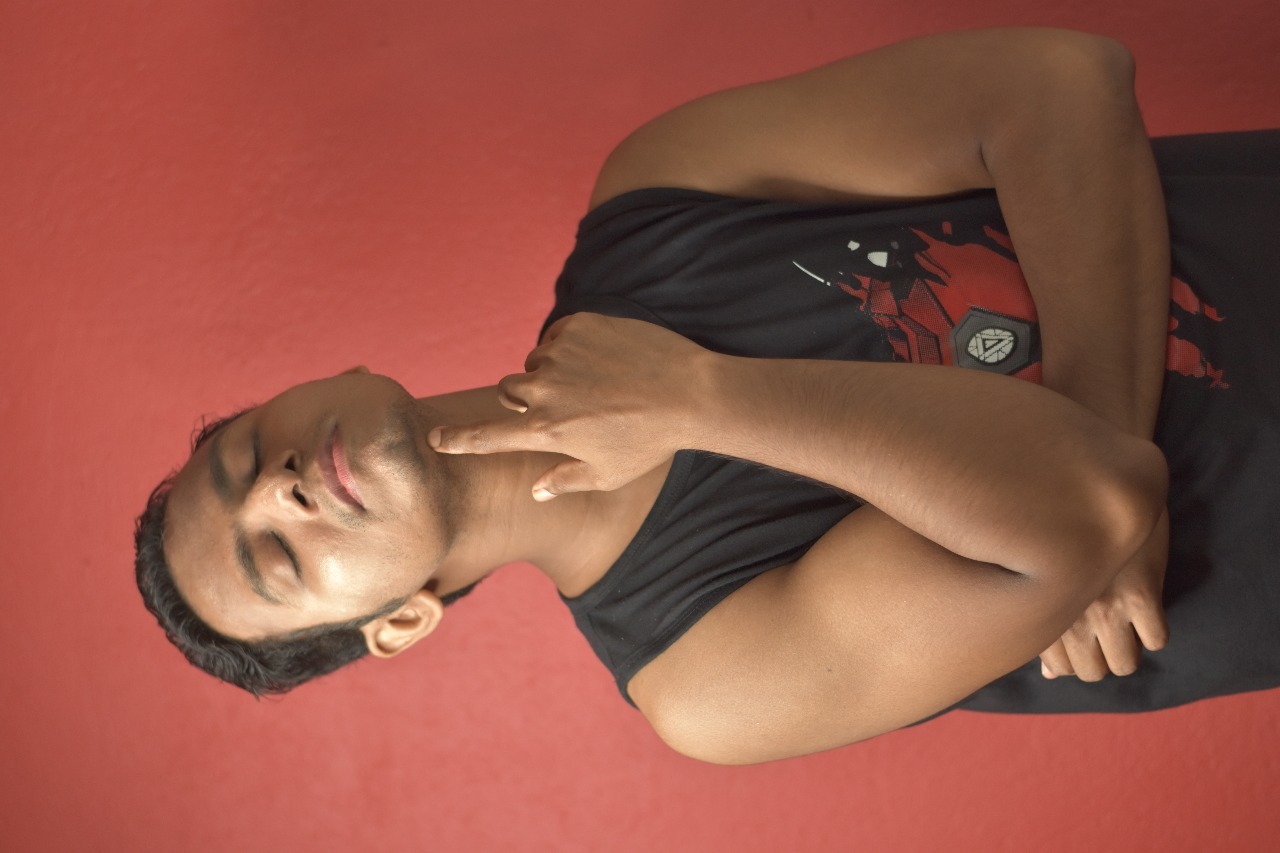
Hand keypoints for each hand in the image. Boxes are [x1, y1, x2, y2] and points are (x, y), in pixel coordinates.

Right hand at [429, 313, 710, 499]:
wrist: (691, 393)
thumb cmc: (649, 442)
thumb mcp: (608, 475)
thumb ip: (565, 480)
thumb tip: (536, 489)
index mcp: (545, 431)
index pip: (487, 436)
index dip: (458, 439)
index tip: (434, 439)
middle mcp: (544, 390)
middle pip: (511, 390)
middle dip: (528, 398)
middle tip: (569, 406)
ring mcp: (560, 354)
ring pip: (536, 362)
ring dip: (553, 371)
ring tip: (598, 383)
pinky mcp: (579, 325)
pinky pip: (557, 336)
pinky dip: (572, 347)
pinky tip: (606, 361)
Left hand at [1039, 506, 1169, 680]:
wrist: (1102, 485)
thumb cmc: (1065, 529)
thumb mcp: (1050, 574)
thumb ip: (1047, 624)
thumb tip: (1050, 675)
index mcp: (1041, 605)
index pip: (1060, 668)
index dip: (1074, 659)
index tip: (1081, 637)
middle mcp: (1067, 610)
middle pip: (1091, 672)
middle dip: (1100, 658)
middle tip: (1106, 633)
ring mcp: (1104, 604)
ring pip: (1124, 664)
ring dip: (1128, 648)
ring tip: (1127, 624)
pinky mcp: (1141, 592)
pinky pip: (1156, 639)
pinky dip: (1155, 630)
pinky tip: (1147, 607)